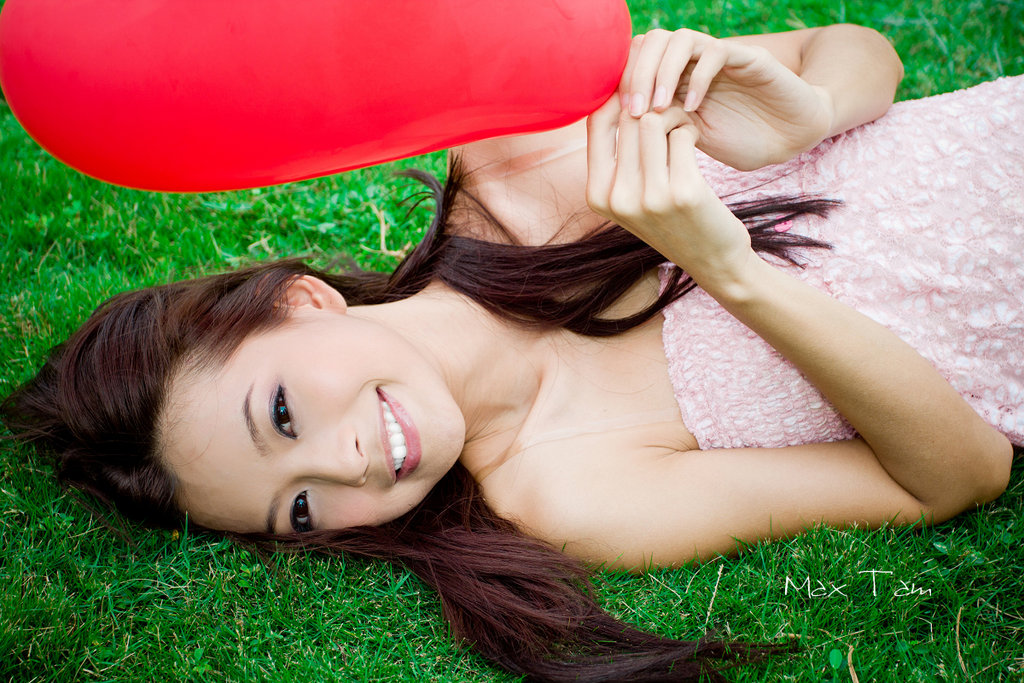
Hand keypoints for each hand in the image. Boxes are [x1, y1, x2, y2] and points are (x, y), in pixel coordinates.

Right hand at [586, 94, 753, 280]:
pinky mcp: (683, 193)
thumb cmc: (671, 220)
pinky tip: (693, 139)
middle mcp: (618, 198)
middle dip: (651, 104)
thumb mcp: (631, 195)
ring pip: (653, 122)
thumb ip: (617, 156)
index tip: (640, 91)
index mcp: (596, 196)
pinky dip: (689, 130)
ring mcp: (650, 198)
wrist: (712, 261)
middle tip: (669, 109)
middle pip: (627, 119)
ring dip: (672, 114)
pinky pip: (681, 135)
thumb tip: (614, 93)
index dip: (617, 96)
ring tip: (681, 124)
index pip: (595, 123)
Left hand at [620, 29, 833, 169]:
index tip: (619, 118)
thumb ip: (661, 129)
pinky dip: (698, 78)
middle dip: (636, 75)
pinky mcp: (748, 58)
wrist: (793, 139)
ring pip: (678, 39)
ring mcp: (720, 57)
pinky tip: (694, 107)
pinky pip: (715, 52)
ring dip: (661, 72)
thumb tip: (620, 131)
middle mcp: (694, 62)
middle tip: (634, 111)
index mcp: (676, 78)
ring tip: (659, 106)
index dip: (622, 84)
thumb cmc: (743, 142)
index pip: (636, 60)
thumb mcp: (693, 140)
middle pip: (651, 42)